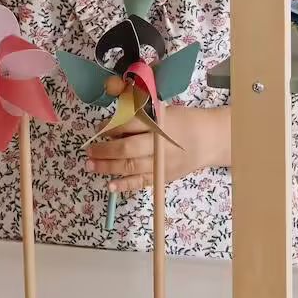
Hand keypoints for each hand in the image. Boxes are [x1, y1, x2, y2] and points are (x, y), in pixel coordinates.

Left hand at [86, 106, 228, 194]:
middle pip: (127, 148)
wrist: (208, 140)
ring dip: (108, 167)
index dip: (110, 127)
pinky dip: (125, 185)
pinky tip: (110, 186)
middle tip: (89, 152)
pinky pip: (141, 182)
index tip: (98, 129)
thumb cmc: (181, 122)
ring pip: (130, 166)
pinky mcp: (163, 176)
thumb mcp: (161, 111)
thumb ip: (138, 117)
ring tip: (91, 166)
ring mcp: (161, 163)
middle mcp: (158, 143)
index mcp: (158, 123)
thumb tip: (111, 127)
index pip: (129, 124)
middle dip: (104, 150)